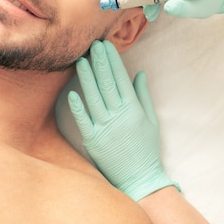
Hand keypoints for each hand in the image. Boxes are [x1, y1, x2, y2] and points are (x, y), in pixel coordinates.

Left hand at [68, 40, 178, 200]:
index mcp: (134, 109)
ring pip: (93, 98)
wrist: (139, 178)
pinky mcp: (93, 141)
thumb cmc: (147, 149)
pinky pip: (83, 120)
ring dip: (86, 78)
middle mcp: (119, 116)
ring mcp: (105, 128)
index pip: (121, 79)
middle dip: (100, 63)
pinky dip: (78, 107)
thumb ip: (143, 96)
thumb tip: (139, 73)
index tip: (107, 46)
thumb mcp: (151, 120)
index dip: (113, 61)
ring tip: (81, 61)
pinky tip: (72, 92)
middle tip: (93, 45)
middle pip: (107, 84)